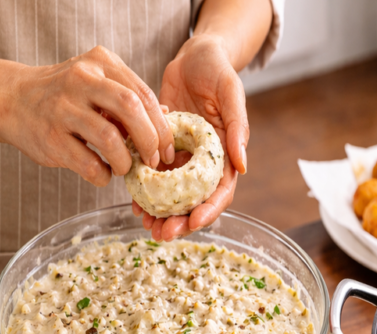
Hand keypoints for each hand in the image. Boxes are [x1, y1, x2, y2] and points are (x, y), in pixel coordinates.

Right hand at [0, 46, 174, 186]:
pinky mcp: (50, 137)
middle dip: (150, 140)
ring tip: (123, 168)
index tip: (167, 148)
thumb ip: (129, 97)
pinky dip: (102, 176)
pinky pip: (88, 164)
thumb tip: (167, 118)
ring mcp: (63, 108)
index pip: (143, 93)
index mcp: (100, 62)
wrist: (12, 100)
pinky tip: (102, 174)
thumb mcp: (97, 82)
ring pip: (111, 139)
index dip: (161, 125)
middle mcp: (81, 80)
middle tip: (153, 160)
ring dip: (125, 161)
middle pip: (132, 109)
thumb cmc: (63, 94)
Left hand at [135, 35, 246, 240]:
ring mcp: (181, 158)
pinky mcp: (161, 149)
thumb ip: (237, 128)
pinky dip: (144, 191)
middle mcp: (203, 162)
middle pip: (194, 201)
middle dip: (180, 221)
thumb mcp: (231, 93)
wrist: (192, 56)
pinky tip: (133, 202)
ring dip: (160, 213)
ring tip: (145, 225)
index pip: (221, 192)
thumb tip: (243, 165)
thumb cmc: (218, 70)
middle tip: (162, 234)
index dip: (209, 211)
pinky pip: (152, 176)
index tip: (193, 224)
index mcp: (225, 155)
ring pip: (171, 195)